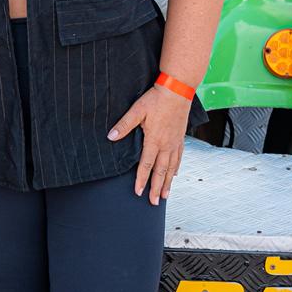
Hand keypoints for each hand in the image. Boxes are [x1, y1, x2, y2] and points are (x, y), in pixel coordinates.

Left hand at [108, 83, 189, 204]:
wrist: (178, 89)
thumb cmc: (157, 99)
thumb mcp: (137, 110)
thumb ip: (124, 125)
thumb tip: (110, 136)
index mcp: (154, 140)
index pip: (146, 165)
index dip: (141, 179)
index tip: (139, 192)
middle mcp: (166, 144)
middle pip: (161, 171)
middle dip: (156, 188)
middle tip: (154, 202)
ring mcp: (175, 142)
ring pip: (172, 167)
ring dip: (168, 182)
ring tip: (165, 195)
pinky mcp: (180, 137)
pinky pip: (179, 157)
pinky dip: (177, 168)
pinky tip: (175, 174)